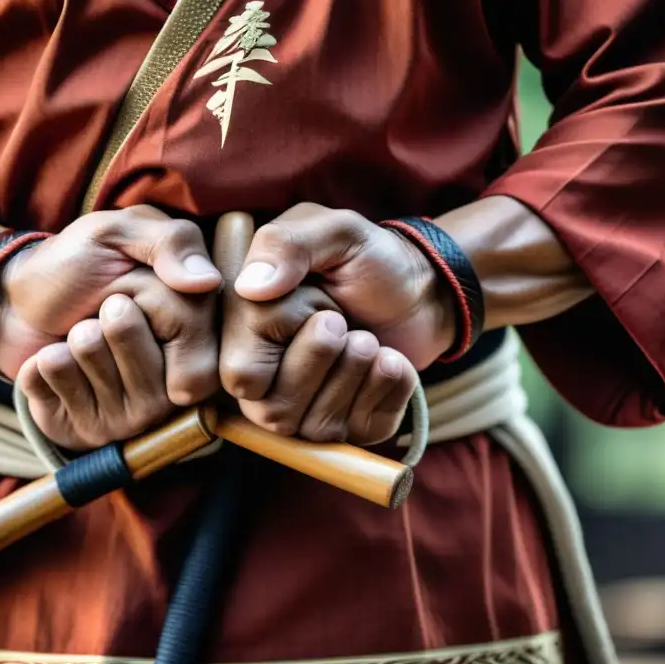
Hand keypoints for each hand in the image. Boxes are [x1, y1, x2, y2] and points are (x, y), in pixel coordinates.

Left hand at [0, 206, 221, 447]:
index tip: (124, 301)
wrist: (18, 298)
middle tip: (100, 313)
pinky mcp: (77, 431)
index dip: (148, 327)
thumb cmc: (80, 265)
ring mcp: (122, 420)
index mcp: (193, 348)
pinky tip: (50, 355)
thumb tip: (206, 282)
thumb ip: (172, 243)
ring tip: (74, 332)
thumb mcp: (123, 233)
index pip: (195, 368)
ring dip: (71, 338)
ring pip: (90, 365)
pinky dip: (38, 363)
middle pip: (138, 367)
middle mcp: (166, 396)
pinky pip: (48, 387)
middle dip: (104, 324)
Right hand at [217, 214, 418, 445]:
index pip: (240, 377)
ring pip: (318, 426)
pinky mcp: (351, 430)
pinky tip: (390, 359)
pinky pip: (362, 430)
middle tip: (345, 321)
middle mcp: (269, 383)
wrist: (424, 289)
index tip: (317, 310)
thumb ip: (285, 244)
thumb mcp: (333, 232)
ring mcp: (309, 412)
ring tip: (369, 337)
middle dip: (324, 359)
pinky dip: (389, 388)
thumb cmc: (369, 259)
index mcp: (246, 336)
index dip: (282, 348)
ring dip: (358, 370)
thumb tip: (250, 287)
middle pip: (276, 411)